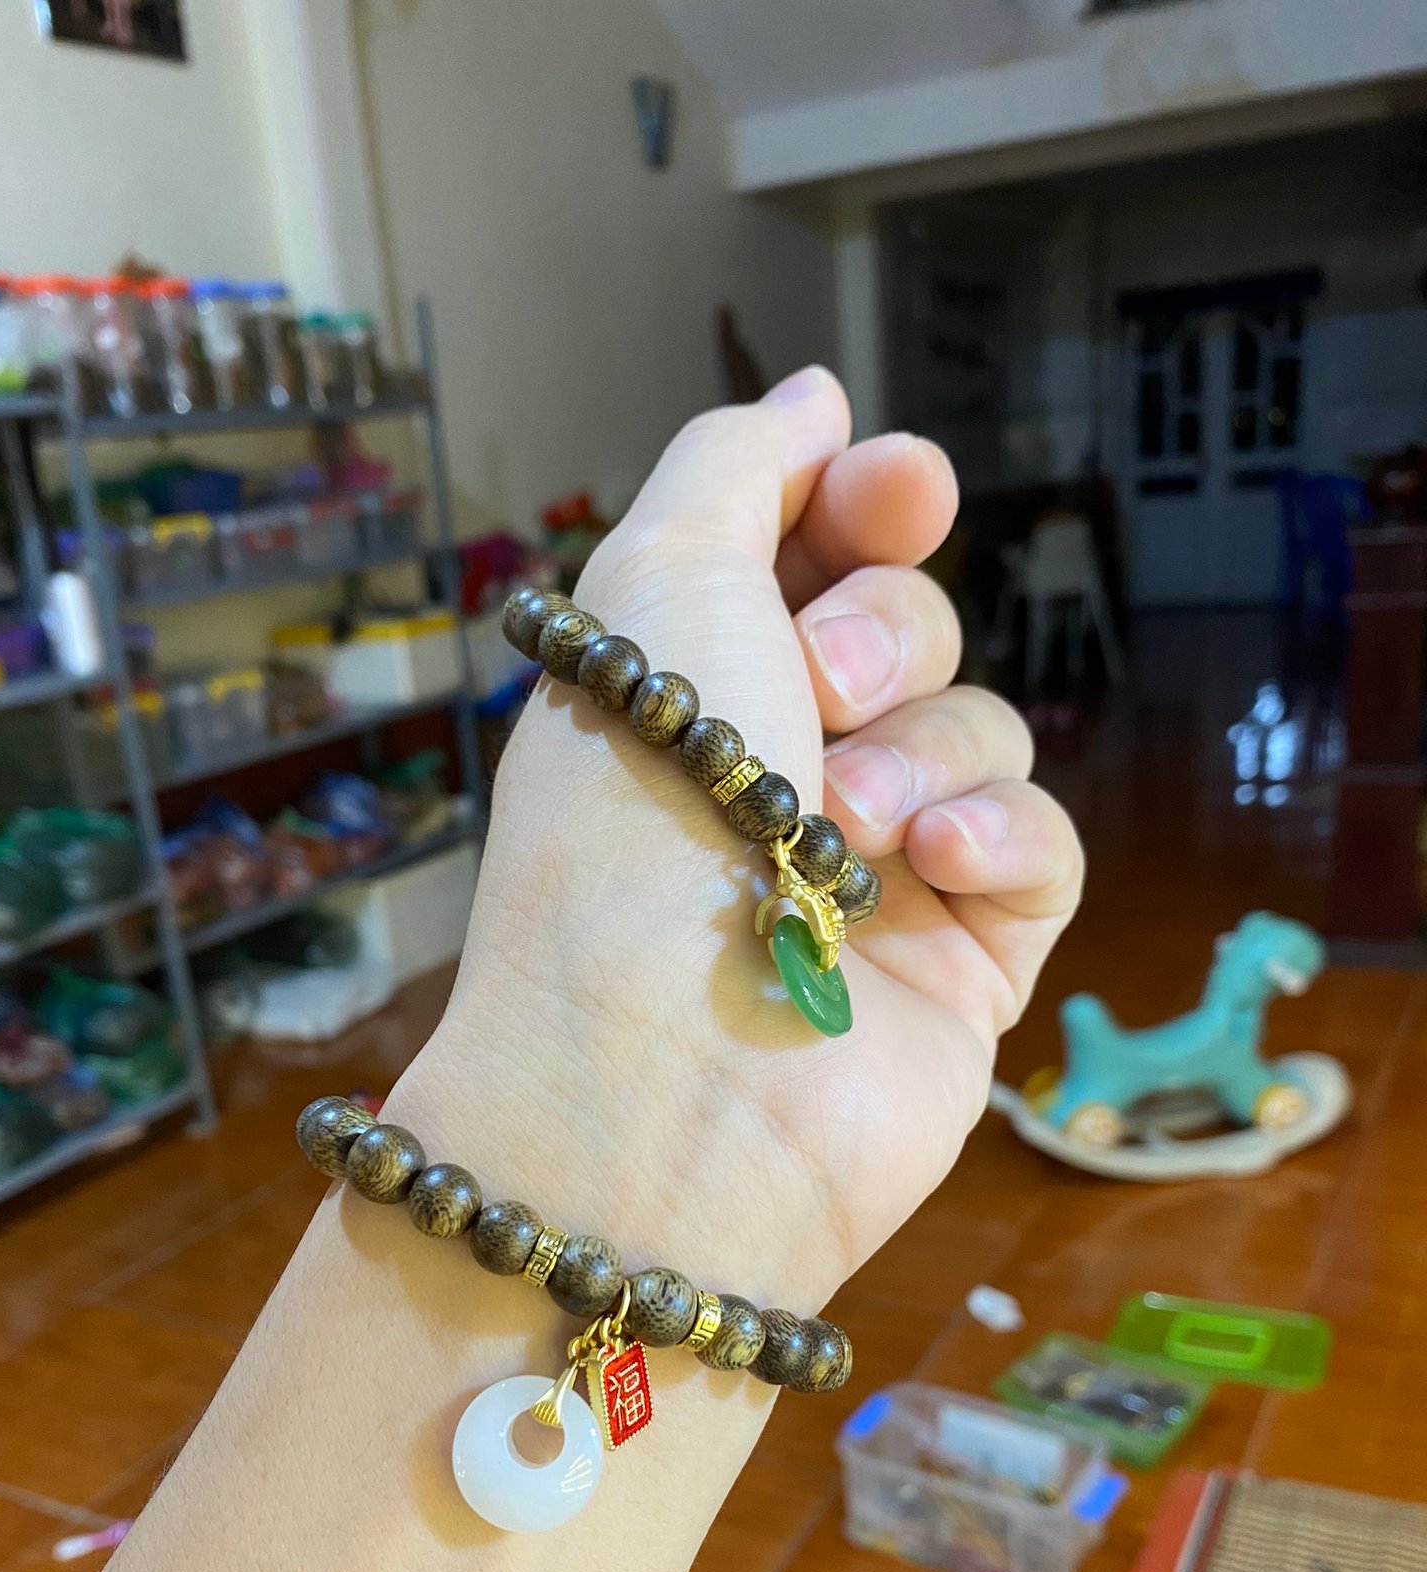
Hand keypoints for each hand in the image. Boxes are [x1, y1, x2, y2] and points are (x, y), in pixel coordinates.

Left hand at [395, 369, 1081, 1313]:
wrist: (667, 1072)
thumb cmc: (633, 820)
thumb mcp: (656, 589)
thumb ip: (735, 470)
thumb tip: (818, 398)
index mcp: (693, 696)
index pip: (811, 562)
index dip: (866, 505)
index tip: (898, 483)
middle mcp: (779, 780)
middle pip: (911, 631)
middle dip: (879, 634)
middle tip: (819, 688)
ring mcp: (877, 877)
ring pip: (981, 731)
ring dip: (920, 751)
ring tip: (843, 823)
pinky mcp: (964, 964)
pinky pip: (1040, 847)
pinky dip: (997, 840)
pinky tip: (933, 867)